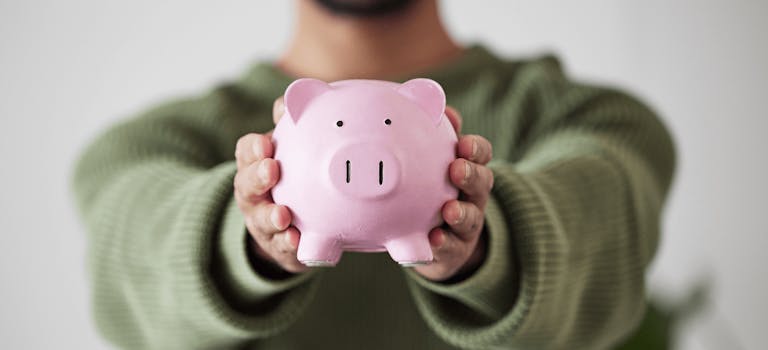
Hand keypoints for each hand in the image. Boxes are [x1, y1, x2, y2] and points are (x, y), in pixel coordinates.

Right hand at [233, 97, 306, 273]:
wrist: (291, 226)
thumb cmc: (293, 177)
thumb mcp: (293, 149)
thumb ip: (298, 125)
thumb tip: (312, 90)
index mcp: (257, 164)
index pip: (248, 151)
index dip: (253, 147)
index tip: (266, 143)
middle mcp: (254, 193)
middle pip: (246, 184)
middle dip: (256, 177)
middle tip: (271, 170)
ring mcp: (263, 222)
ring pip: (260, 219)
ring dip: (270, 216)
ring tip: (283, 215)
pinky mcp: (279, 247)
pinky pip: (282, 248)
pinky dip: (288, 244)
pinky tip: (297, 241)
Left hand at [414, 107, 493, 280]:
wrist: (438, 244)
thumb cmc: (432, 193)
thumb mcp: (433, 164)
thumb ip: (433, 136)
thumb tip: (433, 105)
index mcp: (468, 170)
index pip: (480, 154)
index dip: (476, 149)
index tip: (463, 144)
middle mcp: (473, 197)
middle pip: (482, 183)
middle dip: (472, 175)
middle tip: (456, 169)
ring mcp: (466, 226)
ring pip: (471, 217)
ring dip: (461, 213)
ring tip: (449, 210)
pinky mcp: (455, 252)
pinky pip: (451, 249)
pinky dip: (444, 244)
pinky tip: (434, 240)